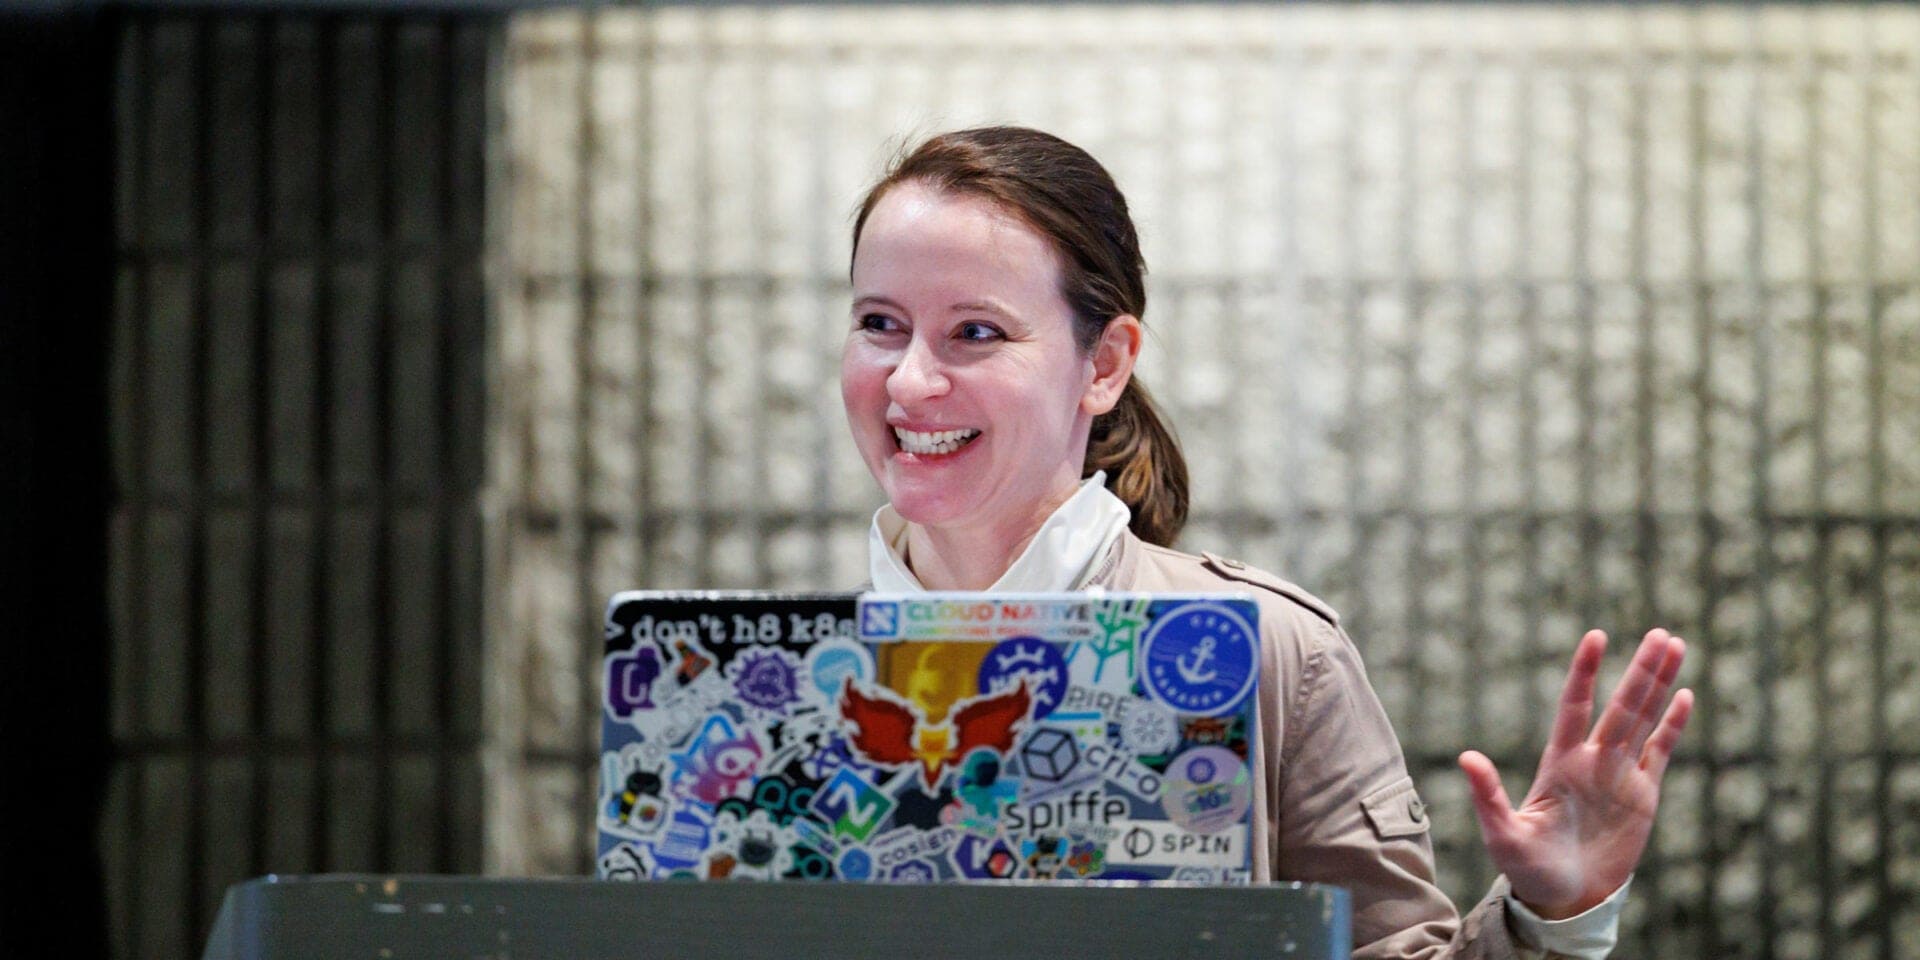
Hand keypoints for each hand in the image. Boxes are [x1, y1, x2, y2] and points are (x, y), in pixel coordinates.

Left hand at [1459, 629, 1693, 918]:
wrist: (1562, 897)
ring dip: (1659, 684)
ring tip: (1675, 645)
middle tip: (1662, 633)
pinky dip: (1672, 726)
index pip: (1575, 705)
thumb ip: (1488, 795)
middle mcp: (1591, 759)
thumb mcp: (1503, 833)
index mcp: (1559, 762)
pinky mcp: (1643, 796)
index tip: (1597, 636)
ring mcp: (1619, 774)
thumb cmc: (1527, 867)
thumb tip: (1466, 757)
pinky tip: (1684, 696)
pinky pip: (1659, 752)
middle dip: (1641, 670)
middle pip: (1621, 705)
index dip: (1585, 672)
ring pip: (1643, 719)